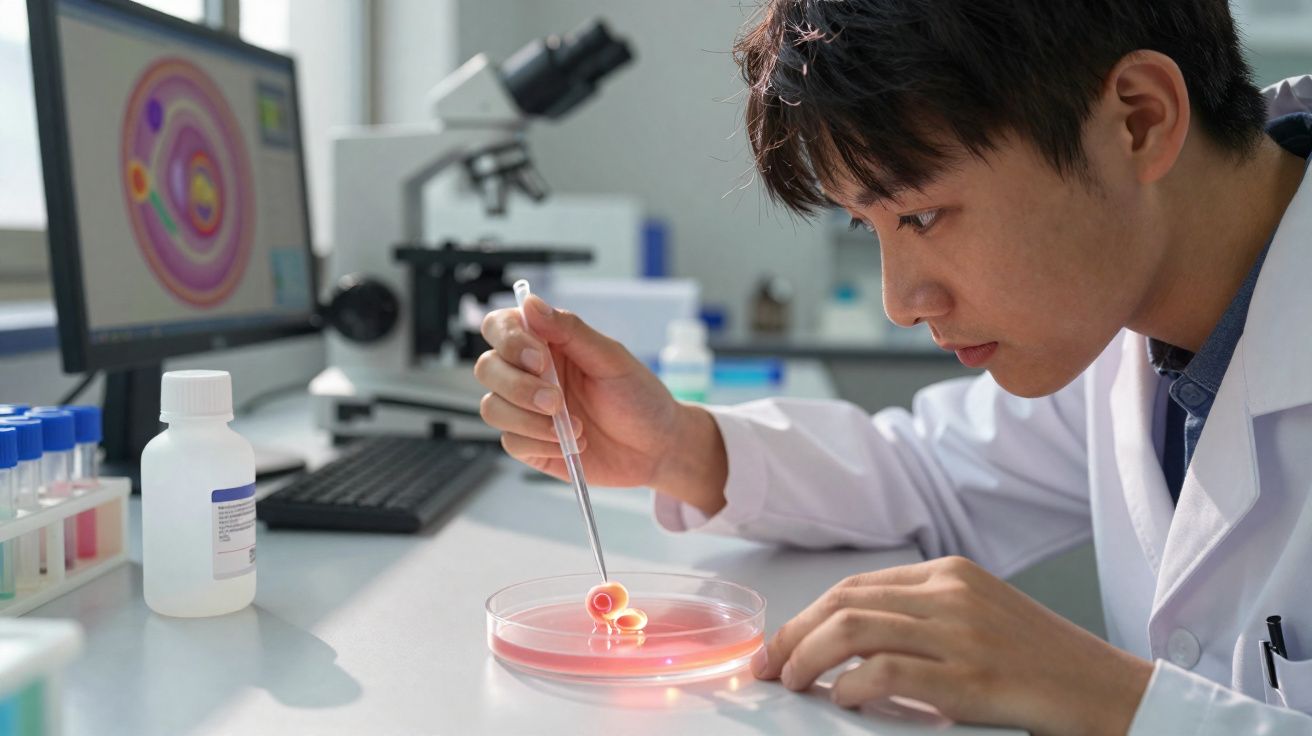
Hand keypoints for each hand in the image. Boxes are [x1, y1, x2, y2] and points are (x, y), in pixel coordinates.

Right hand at [476, 295, 683, 489]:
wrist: (657, 447)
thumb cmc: (639, 397)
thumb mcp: (612, 358)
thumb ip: (570, 330)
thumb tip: (531, 303)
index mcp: (547, 344)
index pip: (501, 327)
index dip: (509, 340)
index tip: (539, 358)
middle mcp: (531, 374)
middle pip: (487, 367)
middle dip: (517, 386)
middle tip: (557, 401)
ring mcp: (527, 410)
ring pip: (492, 407)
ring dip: (527, 418)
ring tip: (570, 427)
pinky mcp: (530, 443)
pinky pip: (510, 441)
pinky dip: (538, 442)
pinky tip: (571, 442)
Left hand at [754, 556, 1152, 735]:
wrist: (1110, 692)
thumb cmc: (1042, 665)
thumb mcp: (979, 619)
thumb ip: (922, 619)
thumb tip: (846, 644)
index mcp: (950, 574)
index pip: (854, 587)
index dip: (806, 616)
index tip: (778, 645)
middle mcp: (951, 594)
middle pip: (843, 603)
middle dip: (793, 636)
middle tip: (769, 668)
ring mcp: (962, 633)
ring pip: (853, 629)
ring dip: (808, 659)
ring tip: (792, 684)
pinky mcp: (973, 677)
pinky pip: (888, 672)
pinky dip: (852, 687)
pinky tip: (842, 701)